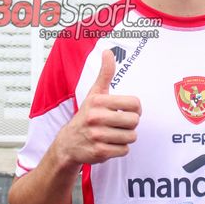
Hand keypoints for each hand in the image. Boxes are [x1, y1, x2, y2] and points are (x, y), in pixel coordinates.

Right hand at [55, 49, 140, 165]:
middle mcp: (96, 117)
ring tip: (113, 134)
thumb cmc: (86, 115)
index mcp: (98, 101)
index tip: (128, 111)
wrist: (68, 143)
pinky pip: (124, 150)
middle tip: (119, 124)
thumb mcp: (95, 93)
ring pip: (131, 137)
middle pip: (135, 121)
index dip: (136, 108)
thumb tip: (108, 51)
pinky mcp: (99, 152)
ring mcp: (97, 135)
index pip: (135, 103)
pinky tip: (109, 144)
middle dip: (130, 124)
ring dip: (126, 137)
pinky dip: (120, 148)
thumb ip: (105, 73)